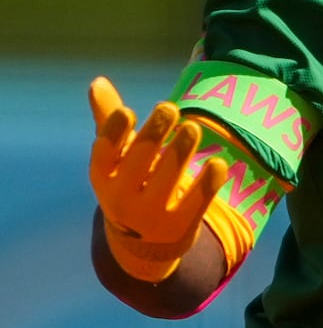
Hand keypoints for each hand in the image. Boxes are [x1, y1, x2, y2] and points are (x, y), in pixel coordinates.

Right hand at [89, 77, 226, 282]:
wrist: (142, 245)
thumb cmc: (131, 184)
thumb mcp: (117, 159)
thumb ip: (110, 121)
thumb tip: (98, 81)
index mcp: (103, 177)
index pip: (104, 154)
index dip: (114, 134)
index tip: (128, 111)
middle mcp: (121, 198)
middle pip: (139, 162)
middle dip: (154, 134)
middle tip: (169, 108)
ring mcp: (150, 215)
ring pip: (167, 179)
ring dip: (180, 152)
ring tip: (192, 128)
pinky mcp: (178, 227)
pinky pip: (195, 203)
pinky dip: (207, 184)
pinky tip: (219, 163)